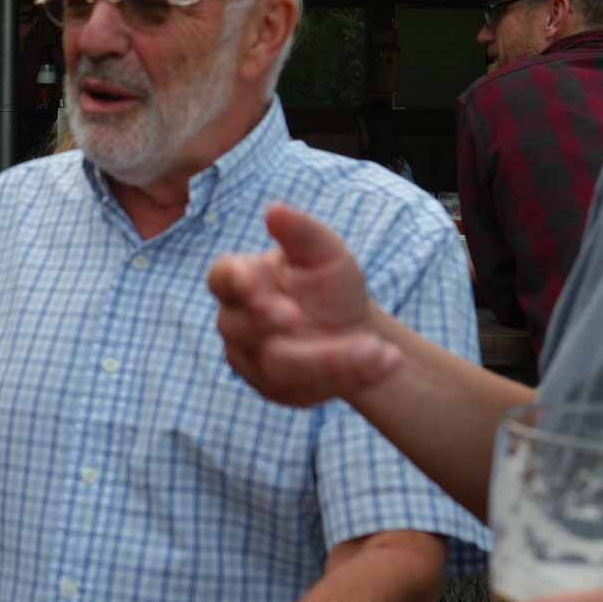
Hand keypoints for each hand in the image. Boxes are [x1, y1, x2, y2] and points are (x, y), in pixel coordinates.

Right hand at [207, 203, 401, 405]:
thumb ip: (301, 233)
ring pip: (279, 367)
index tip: (255, 286)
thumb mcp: (326, 253)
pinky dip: (345, 378)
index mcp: (241, 281)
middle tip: (304, 318)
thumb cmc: (330, 285)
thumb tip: (274, 210)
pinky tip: (380, 364)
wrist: (354, 331)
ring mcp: (251, 361)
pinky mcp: (275, 391)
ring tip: (378, 352)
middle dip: (276, 324)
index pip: (222, 278)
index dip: (235, 283)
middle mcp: (237, 323)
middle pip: (248, 328)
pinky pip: (303, 391)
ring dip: (330, 359)